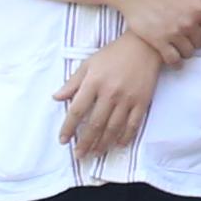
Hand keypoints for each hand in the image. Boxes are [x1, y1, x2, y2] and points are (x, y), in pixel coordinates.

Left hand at [56, 36, 163, 161]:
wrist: (145, 46)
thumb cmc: (113, 54)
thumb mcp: (89, 64)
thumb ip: (73, 82)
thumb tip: (56, 98)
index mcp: (93, 82)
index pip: (77, 111)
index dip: (68, 128)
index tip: (63, 140)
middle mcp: (110, 93)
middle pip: (95, 124)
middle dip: (85, 142)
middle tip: (79, 155)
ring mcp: (128, 98)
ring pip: (113, 127)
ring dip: (103, 143)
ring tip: (95, 153)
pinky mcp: (142, 101)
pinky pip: (133, 124)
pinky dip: (125, 136)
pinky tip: (118, 144)